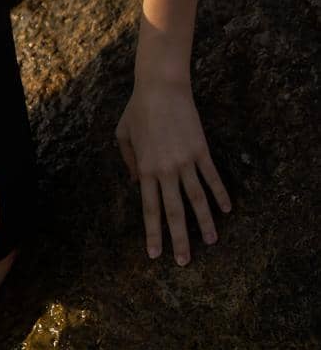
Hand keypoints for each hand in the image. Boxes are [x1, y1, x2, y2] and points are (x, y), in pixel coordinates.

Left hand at [114, 79, 232, 263]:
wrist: (161, 87)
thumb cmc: (137, 109)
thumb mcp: (122, 135)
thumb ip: (128, 161)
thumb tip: (136, 185)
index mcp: (145, 168)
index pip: (150, 209)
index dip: (153, 234)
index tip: (155, 255)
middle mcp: (166, 170)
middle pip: (174, 212)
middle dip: (179, 240)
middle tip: (184, 262)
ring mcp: (185, 161)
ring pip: (197, 200)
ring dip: (204, 223)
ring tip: (211, 242)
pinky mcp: (201, 151)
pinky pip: (212, 178)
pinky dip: (220, 195)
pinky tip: (226, 210)